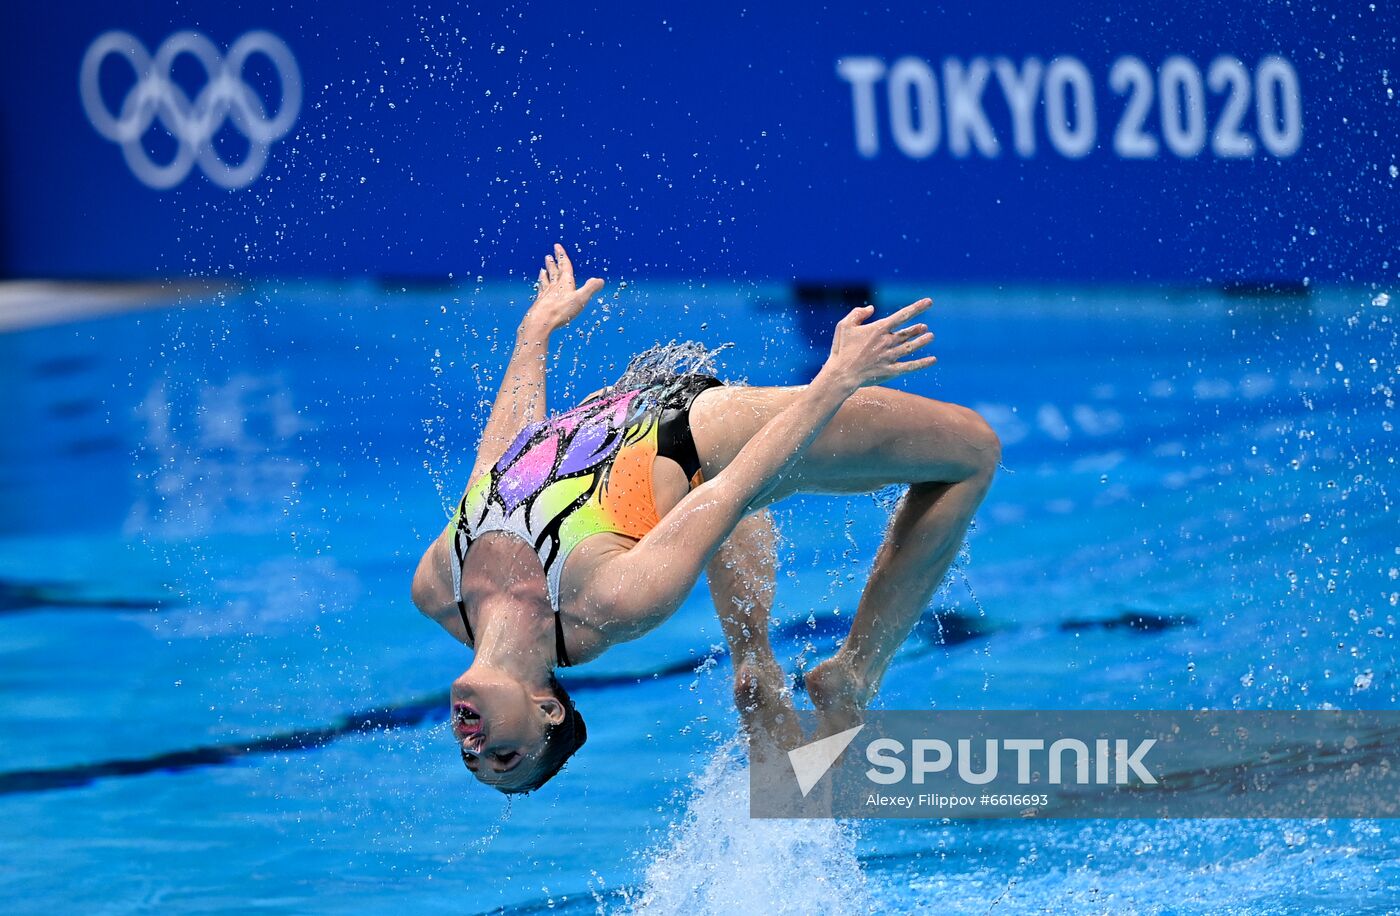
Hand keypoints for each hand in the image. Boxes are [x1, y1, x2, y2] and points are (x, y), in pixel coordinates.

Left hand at [521, 243, 604, 335]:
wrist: (541, 321)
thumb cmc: (561, 310)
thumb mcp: (580, 299)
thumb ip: (590, 288)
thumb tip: (600, 280)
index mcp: (565, 283)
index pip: (564, 266)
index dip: (562, 256)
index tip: (557, 246)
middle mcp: (554, 286)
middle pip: (553, 272)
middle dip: (552, 263)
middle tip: (548, 256)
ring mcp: (545, 294)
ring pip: (545, 281)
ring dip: (544, 275)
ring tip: (542, 270)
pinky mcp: (540, 303)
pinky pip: (540, 292)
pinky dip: (540, 287)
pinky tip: (539, 289)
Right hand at [818, 298, 936, 388]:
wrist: (841, 374)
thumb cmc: (841, 349)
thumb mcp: (844, 326)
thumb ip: (857, 314)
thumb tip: (871, 308)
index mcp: (878, 329)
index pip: (902, 315)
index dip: (917, 307)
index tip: (929, 302)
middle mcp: (887, 342)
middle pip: (907, 333)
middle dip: (917, 329)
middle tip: (925, 328)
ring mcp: (890, 357)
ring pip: (910, 347)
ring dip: (922, 342)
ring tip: (930, 336)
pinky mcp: (891, 371)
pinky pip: (910, 366)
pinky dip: (922, 363)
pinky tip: (933, 360)